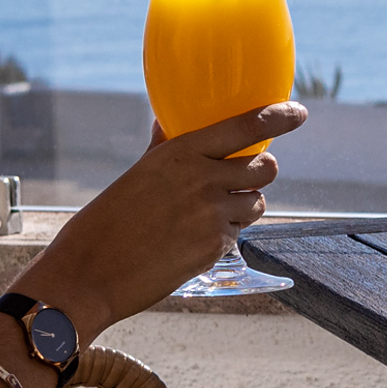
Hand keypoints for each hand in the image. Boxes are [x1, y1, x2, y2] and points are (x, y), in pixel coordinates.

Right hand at [14, 101, 304, 331]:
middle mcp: (202, 179)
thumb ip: (164, 149)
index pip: (245, 126)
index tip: (298, 112)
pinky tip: (191, 242)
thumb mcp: (136, 175)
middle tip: (242, 179)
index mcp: (180, 153)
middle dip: (259, 174)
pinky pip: (237, 235)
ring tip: (208, 216)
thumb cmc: (103, 224)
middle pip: (265, 168)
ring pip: (256, 204)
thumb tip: (170, 122)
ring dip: (244, 208)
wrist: (88, 275)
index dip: (278, 117)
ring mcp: (212, 216)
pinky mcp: (215, 248)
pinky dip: (223, 236)